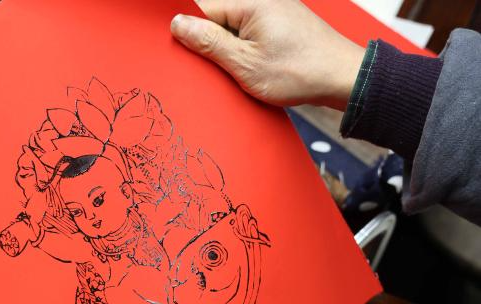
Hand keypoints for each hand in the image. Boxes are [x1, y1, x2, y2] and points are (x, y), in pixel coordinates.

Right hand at [170, 0, 365, 110]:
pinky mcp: (281, 23)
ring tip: (237, 69)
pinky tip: (249, 67)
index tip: (183, 52)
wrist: (343, 78)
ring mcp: (274, 10)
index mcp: (251, 2)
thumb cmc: (299, 71)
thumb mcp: (244, 62)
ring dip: (227, 49)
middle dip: (208, 42)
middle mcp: (263, 0)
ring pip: (233, 27)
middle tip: (213, 67)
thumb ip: (208, 42)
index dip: (189, 30)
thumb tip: (178, 23)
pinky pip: (249, 32)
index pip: (203, 7)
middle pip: (217, 16)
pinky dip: (243, 50)